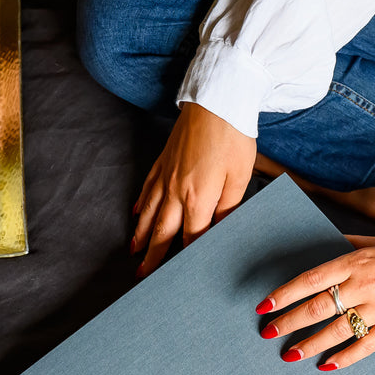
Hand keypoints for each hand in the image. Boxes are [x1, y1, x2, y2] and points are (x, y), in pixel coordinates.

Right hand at [132, 102, 256, 276]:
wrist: (217, 98)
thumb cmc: (233, 137)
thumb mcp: (239, 177)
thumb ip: (228, 209)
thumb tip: (219, 232)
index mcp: (198, 198)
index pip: (191, 238)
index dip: (186, 258)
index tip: (181, 276)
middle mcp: (176, 191)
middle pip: (163, 231)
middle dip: (153, 256)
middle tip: (143, 275)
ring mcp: (165, 175)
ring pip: (149, 212)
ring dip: (141, 234)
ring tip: (135, 252)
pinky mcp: (162, 161)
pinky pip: (147, 188)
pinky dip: (140, 204)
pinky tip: (135, 214)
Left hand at [256, 231, 374, 369]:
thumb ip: (350, 246)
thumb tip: (324, 245)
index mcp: (356, 261)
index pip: (310, 279)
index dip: (285, 294)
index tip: (265, 305)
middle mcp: (364, 286)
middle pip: (317, 308)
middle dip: (289, 321)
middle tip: (268, 332)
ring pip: (336, 330)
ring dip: (309, 344)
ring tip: (289, 354)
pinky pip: (365, 346)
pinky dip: (344, 358)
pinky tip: (326, 366)